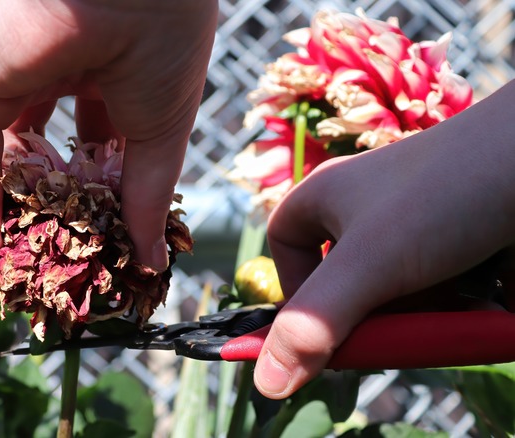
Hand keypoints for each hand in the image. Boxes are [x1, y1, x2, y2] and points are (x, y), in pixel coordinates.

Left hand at [0, 0, 216, 268]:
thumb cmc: (164, 49)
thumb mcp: (161, 136)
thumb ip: (148, 199)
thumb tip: (153, 260)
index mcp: (111, 80)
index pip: (98, 150)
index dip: (101, 197)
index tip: (105, 242)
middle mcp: (61, 77)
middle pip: (48, 157)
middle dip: (54, 209)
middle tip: (56, 262)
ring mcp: (18, 80)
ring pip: (6, 158)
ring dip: (11, 212)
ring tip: (19, 266)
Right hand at [255, 80, 514, 397]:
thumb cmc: (445, 195)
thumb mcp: (369, 265)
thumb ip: (315, 324)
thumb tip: (265, 382)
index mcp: (325, 197)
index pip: (286, 247)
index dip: (297, 292)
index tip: (324, 330)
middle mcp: (366, 208)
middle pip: (346, 283)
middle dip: (378, 313)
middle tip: (402, 328)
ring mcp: (416, 222)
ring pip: (399, 292)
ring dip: (427, 313)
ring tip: (458, 304)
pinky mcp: (460, 238)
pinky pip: (442, 287)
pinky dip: (458, 304)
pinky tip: (483, 299)